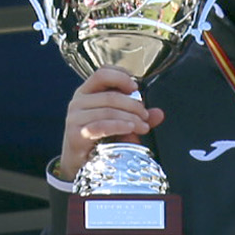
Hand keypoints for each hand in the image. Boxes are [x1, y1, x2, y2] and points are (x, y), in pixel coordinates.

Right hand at [57, 66, 163, 181]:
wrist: (79, 161)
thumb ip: (138, 116)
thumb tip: (159, 113)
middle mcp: (78, 102)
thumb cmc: (98, 137)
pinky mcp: (76, 134)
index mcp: (87, 92)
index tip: (135, 87)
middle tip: (145, 116)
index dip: (121, 76)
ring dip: (131, 118)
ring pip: (109, 110)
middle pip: (111, 95)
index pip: (102, 73)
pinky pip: (102, 126)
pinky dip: (119, 126)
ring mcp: (75, 118)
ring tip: (142, 126)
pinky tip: (130, 129)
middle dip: (134, 105)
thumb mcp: (120, 121)